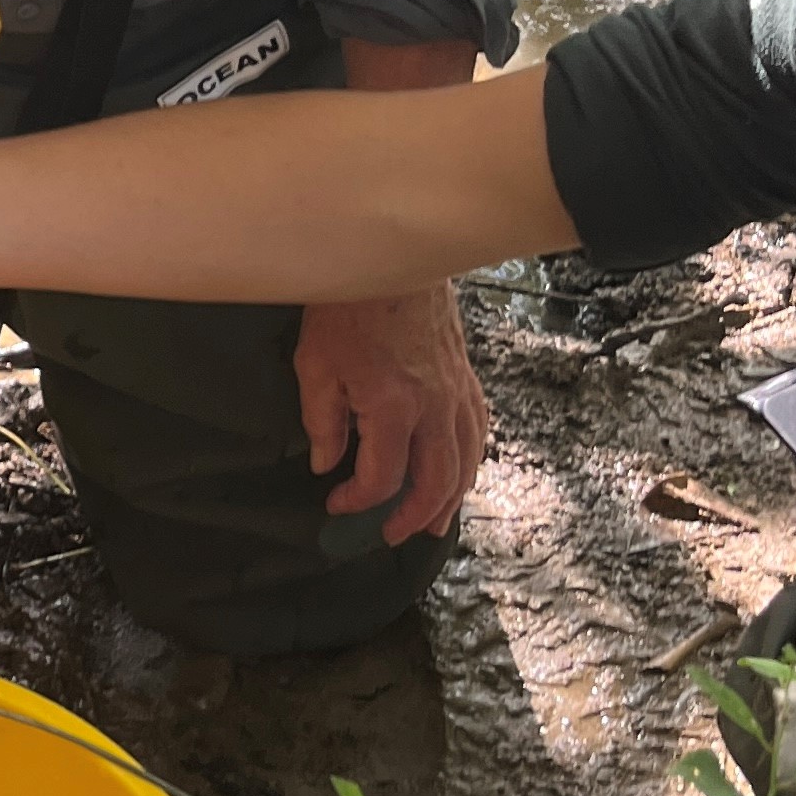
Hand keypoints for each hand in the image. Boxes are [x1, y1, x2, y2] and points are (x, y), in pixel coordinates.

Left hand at [294, 286, 488, 543]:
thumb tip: (328, 464)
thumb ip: (323, 422)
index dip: (358, 501)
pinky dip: (471, 461)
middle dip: (413, 517)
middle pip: (436, 481)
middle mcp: (435, 406)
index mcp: (394, 406)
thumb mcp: (316, 365)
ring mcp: (457, 392)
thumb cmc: (348, 307)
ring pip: (466, 461)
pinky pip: (478, 431)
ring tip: (434, 525)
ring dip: (451, 499)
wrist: (390, 258)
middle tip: (390, 536)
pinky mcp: (466, 377)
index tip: (336, 503)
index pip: (382, 477)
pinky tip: (459, 474)